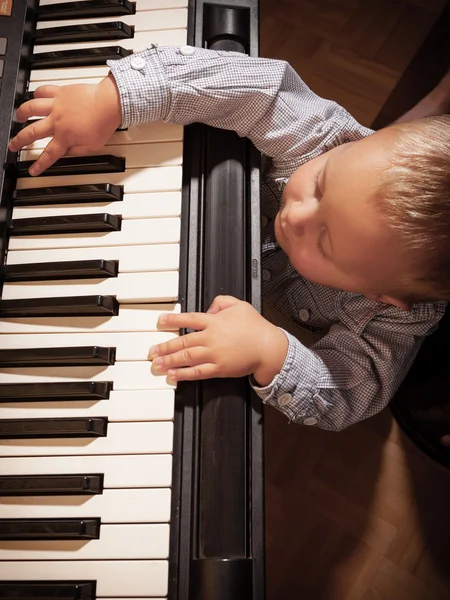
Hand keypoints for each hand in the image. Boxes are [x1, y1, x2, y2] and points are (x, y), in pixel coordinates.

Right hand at [8, 74, 121, 175]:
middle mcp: (56, 122)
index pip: (48, 154)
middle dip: (20, 141)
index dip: (39, 164)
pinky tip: (35, 95)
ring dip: (22, 113)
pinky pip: (44, 91)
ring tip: (18, 117)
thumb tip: (66, 153)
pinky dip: (37, 93)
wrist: (108, 103)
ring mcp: (56, 106)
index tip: (32, 170)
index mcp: (64, 137)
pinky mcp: (60, 92)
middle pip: (32, 132)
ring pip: (32, 108)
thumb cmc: (102, 123)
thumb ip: (76, 151)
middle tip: (13, 145)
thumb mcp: (92, 147)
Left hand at [149, 295, 287, 385]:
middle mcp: (211, 338)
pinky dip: (183, 374)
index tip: (160, 321)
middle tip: (152, 350)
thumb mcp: (240, 305)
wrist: (268, 348)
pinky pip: (197, 372)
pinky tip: (173, 375)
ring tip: (156, 363)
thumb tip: (209, 308)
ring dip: (168, 361)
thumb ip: (222, 302)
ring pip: (186, 358)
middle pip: (182, 342)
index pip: (188, 319)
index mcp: (215, 322)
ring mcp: (214, 355)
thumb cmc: (256, 327)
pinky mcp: (219, 369)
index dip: (172, 320)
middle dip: (164, 346)